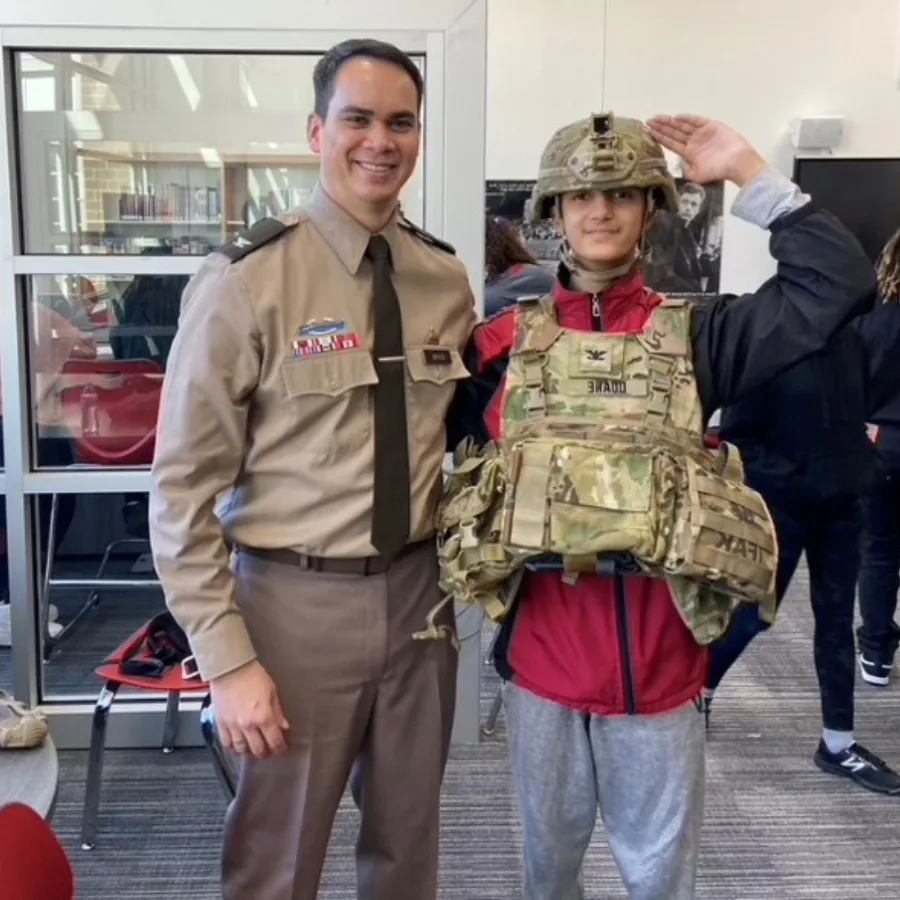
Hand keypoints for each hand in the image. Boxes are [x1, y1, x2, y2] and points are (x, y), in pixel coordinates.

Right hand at [210, 660, 288, 758]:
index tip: (282, 748)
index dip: (280, 747)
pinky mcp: (220, 723)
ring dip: (249, 751)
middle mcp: (248, 725)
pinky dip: (232, 746)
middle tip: (268, 751)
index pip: (274, 741)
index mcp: (263, 717)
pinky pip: (226, 742)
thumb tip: (283, 726)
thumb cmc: (252, 675)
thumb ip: (277, 712)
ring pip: (241, 749)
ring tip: (253, 748)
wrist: (230, 668)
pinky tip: (237, 744)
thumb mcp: (272, 691)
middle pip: (258, 749)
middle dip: (265, 752)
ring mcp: (232, 725)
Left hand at [646, 115, 766, 187]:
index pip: (671, 144)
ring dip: (670, 122)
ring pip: (682, 126)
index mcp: (689, 153)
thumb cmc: (717, 171)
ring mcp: (701, 133)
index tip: (648, 132)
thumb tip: (675, 164)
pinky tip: (676, 118)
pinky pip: (696, 121)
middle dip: (661, 127)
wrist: (737, 163)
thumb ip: (684, 169)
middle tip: (648, 122)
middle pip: (674, 133)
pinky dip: (687, 119)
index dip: (660, 138)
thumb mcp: (696, 175)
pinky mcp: (711, 126)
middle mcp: (693, 142)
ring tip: (657, 118)